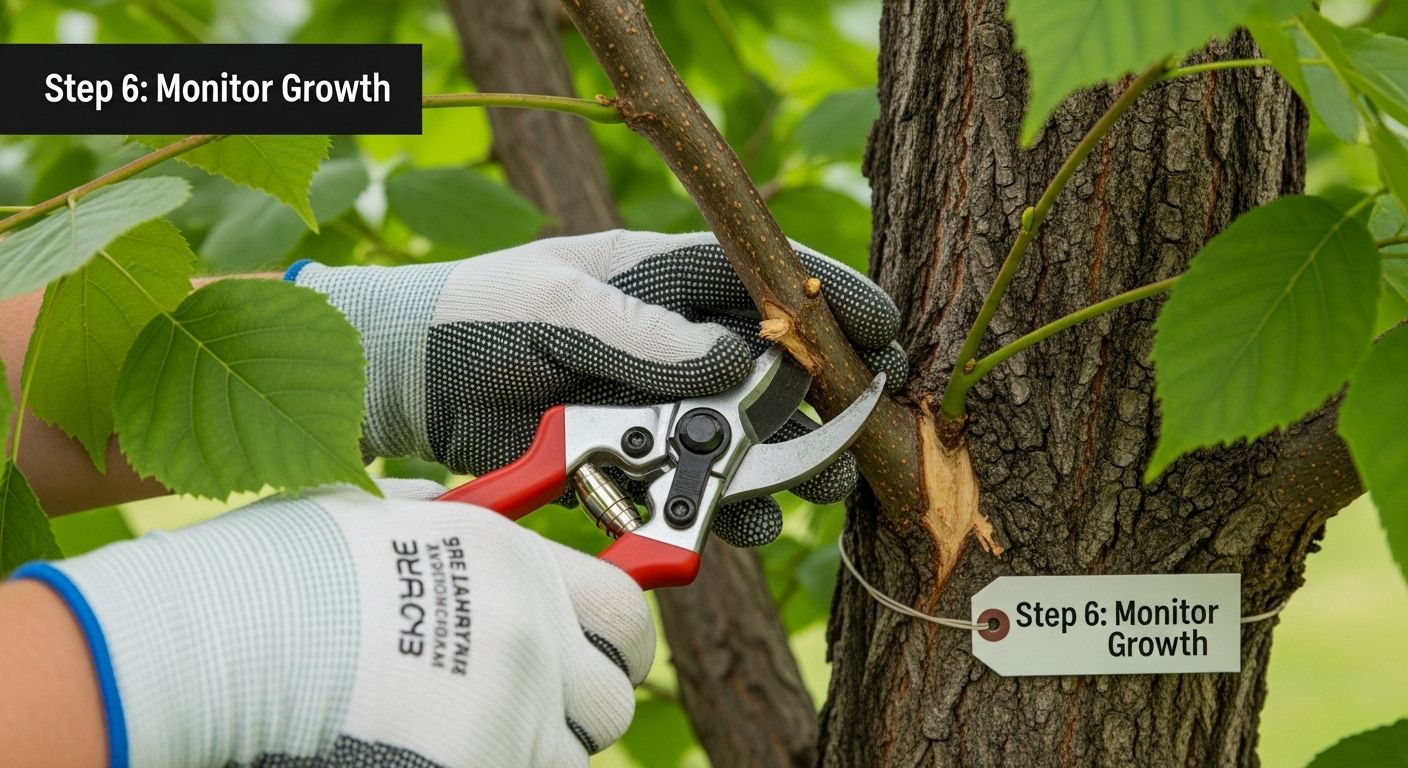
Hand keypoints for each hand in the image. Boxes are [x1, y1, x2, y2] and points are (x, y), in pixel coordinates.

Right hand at [14, 480, 653, 766]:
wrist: (220, 639)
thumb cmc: (282, 570)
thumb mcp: (386, 518)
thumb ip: (456, 529)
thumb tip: (474, 525)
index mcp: (515, 561)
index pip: (629, 609)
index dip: (618, 638)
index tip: (608, 654)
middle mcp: (531, 636)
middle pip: (612, 697)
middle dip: (577, 704)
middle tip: (529, 703)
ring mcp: (510, 712)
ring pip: (569, 756)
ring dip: (531, 746)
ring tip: (465, 728)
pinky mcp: (482, 765)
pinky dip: (495, 764)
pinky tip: (435, 749)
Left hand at [289, 230, 906, 545]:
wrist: (415, 379)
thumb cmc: (481, 314)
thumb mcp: (555, 303)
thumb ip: (639, 332)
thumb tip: (728, 361)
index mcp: (661, 278)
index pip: (764, 280)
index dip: (830, 302)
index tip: (884, 330)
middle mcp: (673, 340)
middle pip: (774, 367)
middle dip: (827, 398)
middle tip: (867, 425)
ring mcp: (658, 403)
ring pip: (746, 434)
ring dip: (789, 463)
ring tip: (825, 486)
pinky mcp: (634, 459)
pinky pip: (695, 487)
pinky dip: (728, 510)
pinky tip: (752, 523)